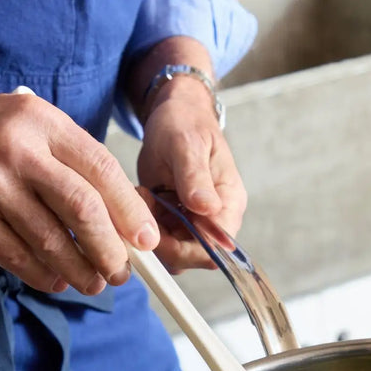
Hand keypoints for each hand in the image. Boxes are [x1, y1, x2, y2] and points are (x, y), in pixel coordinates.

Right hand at [0, 91, 159, 293]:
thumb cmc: (10, 139)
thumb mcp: (49, 135)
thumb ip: (88, 173)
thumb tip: (133, 231)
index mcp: (46, 124)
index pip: (103, 171)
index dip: (131, 212)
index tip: (147, 241)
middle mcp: (16, 149)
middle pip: (82, 208)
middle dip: (109, 250)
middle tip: (121, 273)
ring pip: (49, 239)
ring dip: (78, 270)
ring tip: (94, 283)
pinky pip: (14, 253)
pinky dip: (40, 274)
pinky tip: (56, 280)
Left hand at [136, 76, 246, 273]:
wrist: (175, 114)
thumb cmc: (185, 123)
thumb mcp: (187, 145)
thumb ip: (195, 177)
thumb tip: (207, 208)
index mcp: (229, 204)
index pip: (217, 247)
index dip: (188, 249)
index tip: (157, 231)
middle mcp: (216, 219)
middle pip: (195, 255)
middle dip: (164, 242)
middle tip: (144, 205)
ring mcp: (195, 222)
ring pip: (175, 252)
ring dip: (152, 234)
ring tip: (143, 196)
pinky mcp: (175, 221)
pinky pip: (161, 239)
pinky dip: (145, 226)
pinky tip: (142, 198)